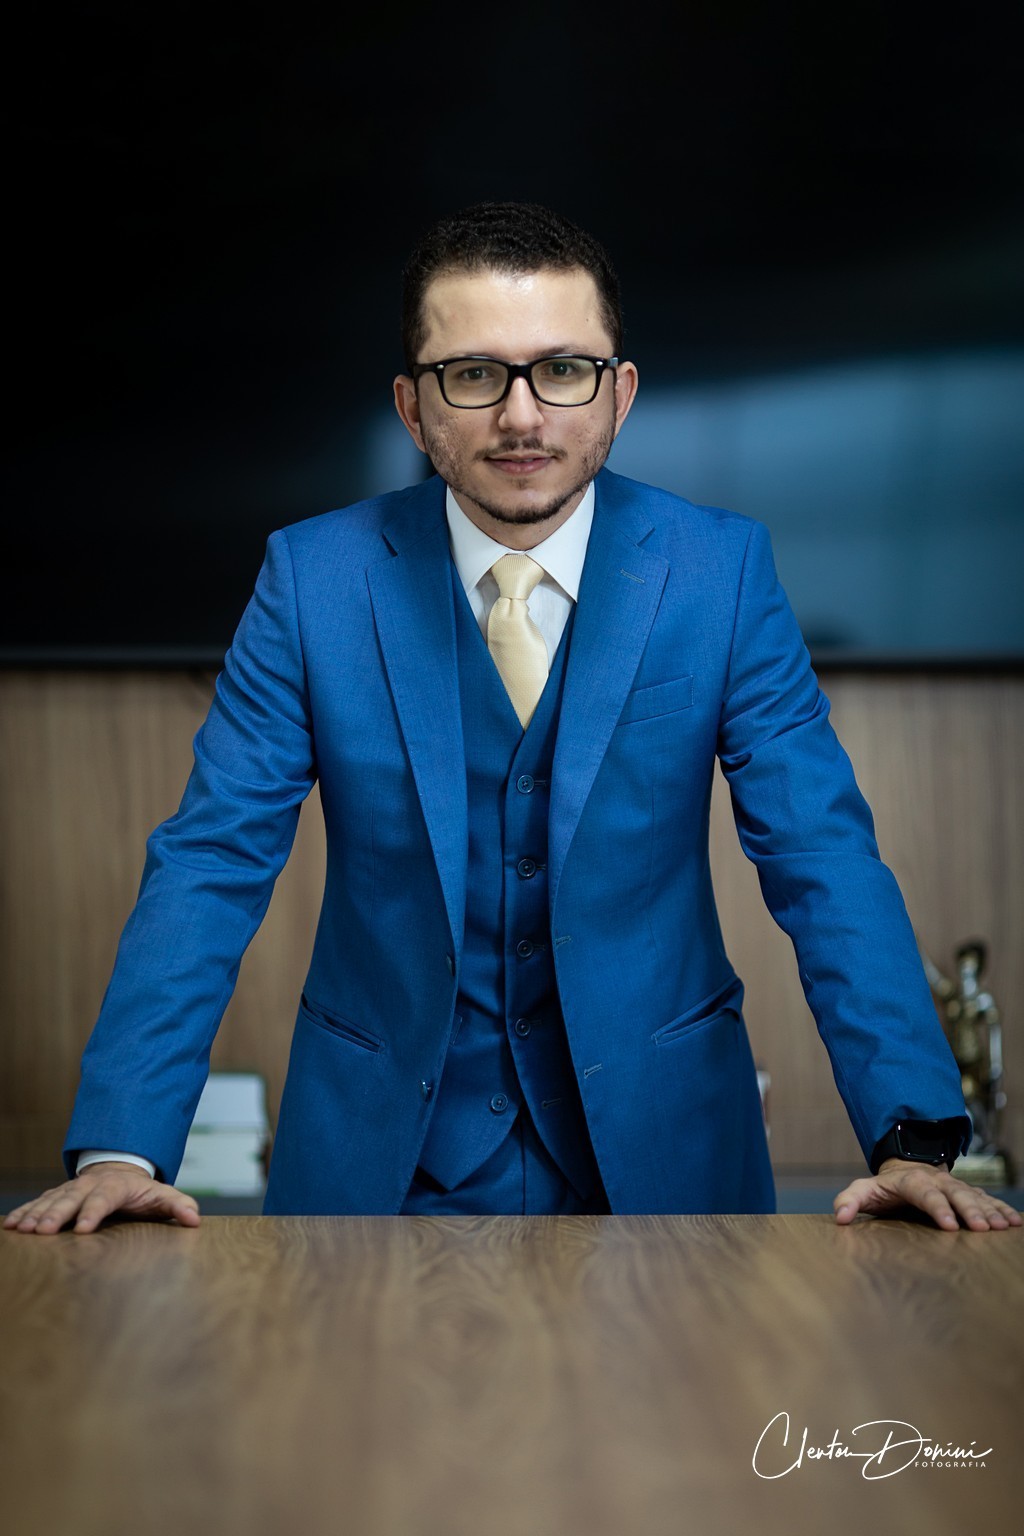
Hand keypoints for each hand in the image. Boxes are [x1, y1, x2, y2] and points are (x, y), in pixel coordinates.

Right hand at [2, 1163, 200, 1234]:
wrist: (120, 1168)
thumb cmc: (142, 1189)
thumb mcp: (162, 1195)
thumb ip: (178, 1205)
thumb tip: (194, 1218)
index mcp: (116, 1186)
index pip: (104, 1199)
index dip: (93, 1212)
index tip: (82, 1228)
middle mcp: (90, 1185)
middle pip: (71, 1198)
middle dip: (56, 1214)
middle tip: (42, 1231)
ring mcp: (72, 1189)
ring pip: (51, 1199)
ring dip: (36, 1214)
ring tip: (21, 1229)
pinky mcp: (58, 1196)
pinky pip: (39, 1203)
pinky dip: (24, 1212)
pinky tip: (11, 1225)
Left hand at [834, 1158, 1021, 1231]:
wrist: (906, 1167)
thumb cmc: (884, 1187)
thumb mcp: (863, 1190)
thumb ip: (849, 1201)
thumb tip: (840, 1218)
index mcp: (912, 1181)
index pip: (925, 1194)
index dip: (937, 1208)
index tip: (949, 1225)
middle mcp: (937, 1181)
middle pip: (956, 1194)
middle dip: (970, 1210)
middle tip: (984, 1228)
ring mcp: (955, 1186)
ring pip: (976, 1196)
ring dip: (990, 1211)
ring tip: (1004, 1226)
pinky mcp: (968, 1193)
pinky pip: (988, 1200)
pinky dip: (1002, 1210)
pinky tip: (1015, 1222)